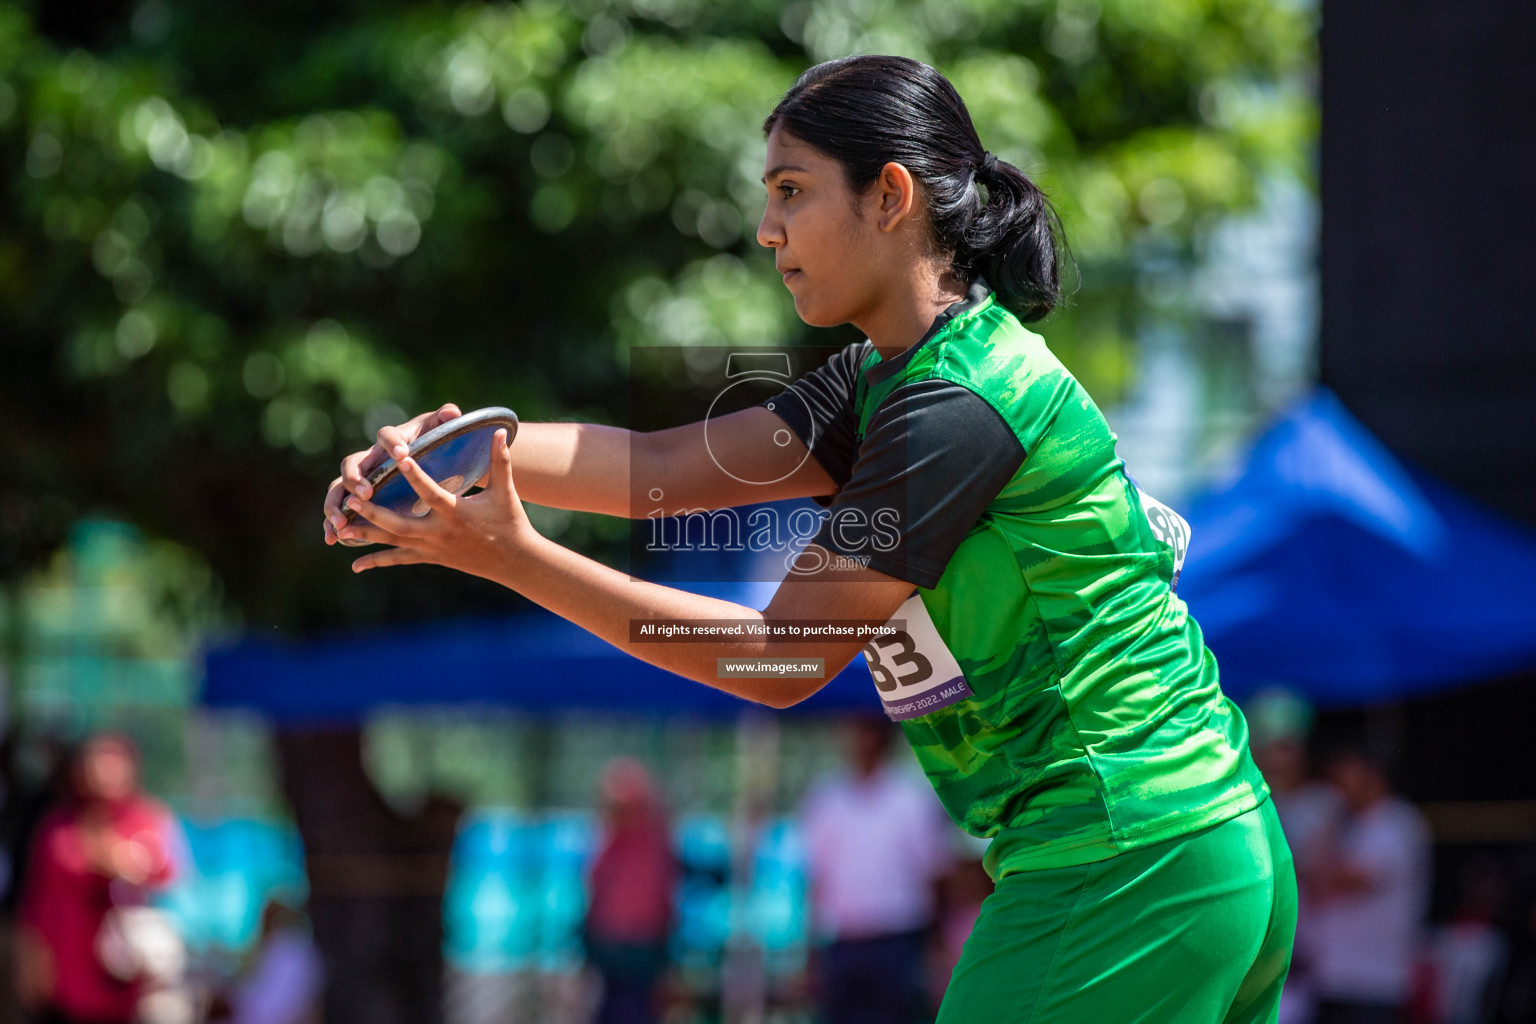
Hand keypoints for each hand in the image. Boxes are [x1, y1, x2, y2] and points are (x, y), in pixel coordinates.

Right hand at [322, 402, 462, 543]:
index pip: (386, 435)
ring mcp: (360, 478)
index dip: (392, 443)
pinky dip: (332, 524)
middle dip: (356, 478)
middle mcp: (371, 458)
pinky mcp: (356, 498)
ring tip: (341, 524)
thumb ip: (445, 421)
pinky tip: (332, 539)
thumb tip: (452, 412)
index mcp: (393, 440)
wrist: (427, 460)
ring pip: (338, 488)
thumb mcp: (440, 434)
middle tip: (367, 494)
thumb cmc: (433, 446)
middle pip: (352, 463)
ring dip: (336, 505)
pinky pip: (339, 509)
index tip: (403, 454)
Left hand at [338, 428, 537, 579]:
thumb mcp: (506, 491)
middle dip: (374, 513)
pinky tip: (355, 566)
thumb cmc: (511, 521)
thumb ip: (501, 461)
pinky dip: (377, 561)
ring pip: (393, 543)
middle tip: (351, 499)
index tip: (399, 460)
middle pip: (400, 524)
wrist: (514, 560)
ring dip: (366, 536)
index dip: (415, 476)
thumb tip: (500, 431)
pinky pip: (399, 560)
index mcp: (456, 513)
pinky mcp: (430, 557)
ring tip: (339, 530)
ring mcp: (433, 548)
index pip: (431, 492)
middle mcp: (440, 532)